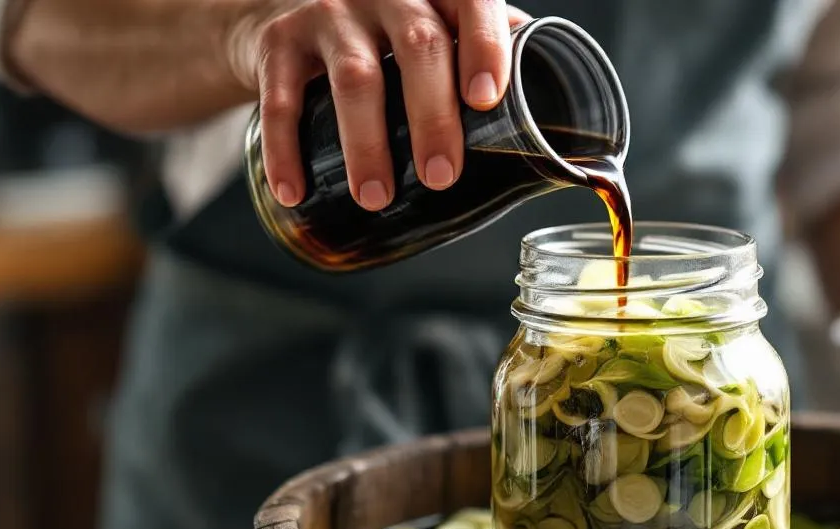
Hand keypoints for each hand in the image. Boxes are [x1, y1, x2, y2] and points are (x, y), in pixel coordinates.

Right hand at [229, 0, 531, 211]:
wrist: (297, 14)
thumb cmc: (395, 31)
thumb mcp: (446, 28)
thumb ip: (495, 58)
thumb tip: (559, 127)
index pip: (472, 4)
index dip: (484, 47)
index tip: (486, 100)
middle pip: (419, 46)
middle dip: (433, 117)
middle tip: (442, 176)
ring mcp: (331, 12)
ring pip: (354, 77)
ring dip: (366, 144)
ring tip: (376, 198)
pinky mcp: (280, 41)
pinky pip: (281, 99)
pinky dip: (287, 150)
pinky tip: (296, 191)